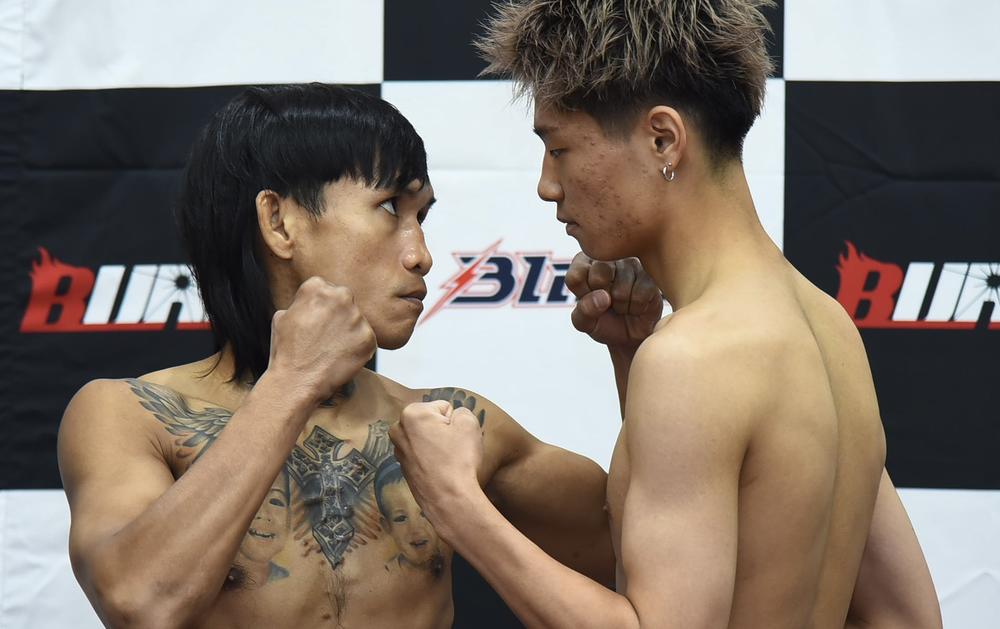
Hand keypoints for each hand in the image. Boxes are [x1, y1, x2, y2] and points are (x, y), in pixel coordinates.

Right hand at [267, 277, 375, 404]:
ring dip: (348, 332)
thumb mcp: (282, 316)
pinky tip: (341, 357)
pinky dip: (357, 348)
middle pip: (344, 301)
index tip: (316, 321)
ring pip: (356, 321)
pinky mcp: (368, 337)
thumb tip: (311, 303)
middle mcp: (340, 296)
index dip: (321, 307)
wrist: (296, 381)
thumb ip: (302, 303)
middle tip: (326, 336)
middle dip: (338, 315)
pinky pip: (366, 339)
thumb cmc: (287, 351)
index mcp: (317, 287)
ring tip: (331, 350)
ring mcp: (357, 317)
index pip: (326, 289)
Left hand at [389, 401, 483, 531]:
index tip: (457, 437)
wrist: (449, 499)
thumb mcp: (469, 424)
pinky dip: (430, 459)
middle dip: (442, 431)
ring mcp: (398, 451)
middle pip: (430, 422)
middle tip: (453, 448)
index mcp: (411, 414)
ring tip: (448, 460)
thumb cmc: (458, 458)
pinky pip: (422, 455)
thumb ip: (462, 412)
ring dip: (436, 445)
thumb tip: (454, 418)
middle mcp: (398, 430)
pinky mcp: (403, 469)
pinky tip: (440, 470)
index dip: (454, 421)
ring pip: (426, 439)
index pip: (443, 407)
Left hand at [565, 253, 662, 351]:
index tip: (590, 301)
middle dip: (602, 299)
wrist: (630, 337)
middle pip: (599, 276)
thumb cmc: (603, 323)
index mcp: (585, 263)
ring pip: (620, 290)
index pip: (576, 276)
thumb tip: (603, 297)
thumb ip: (584, 311)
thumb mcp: (585, 322)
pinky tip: (636, 306)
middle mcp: (609, 258)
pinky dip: (636, 308)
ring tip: (623, 305)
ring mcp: (632, 265)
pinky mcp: (650, 276)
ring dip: (621, 307)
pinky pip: (640, 295)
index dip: (582, 296)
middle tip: (608, 303)